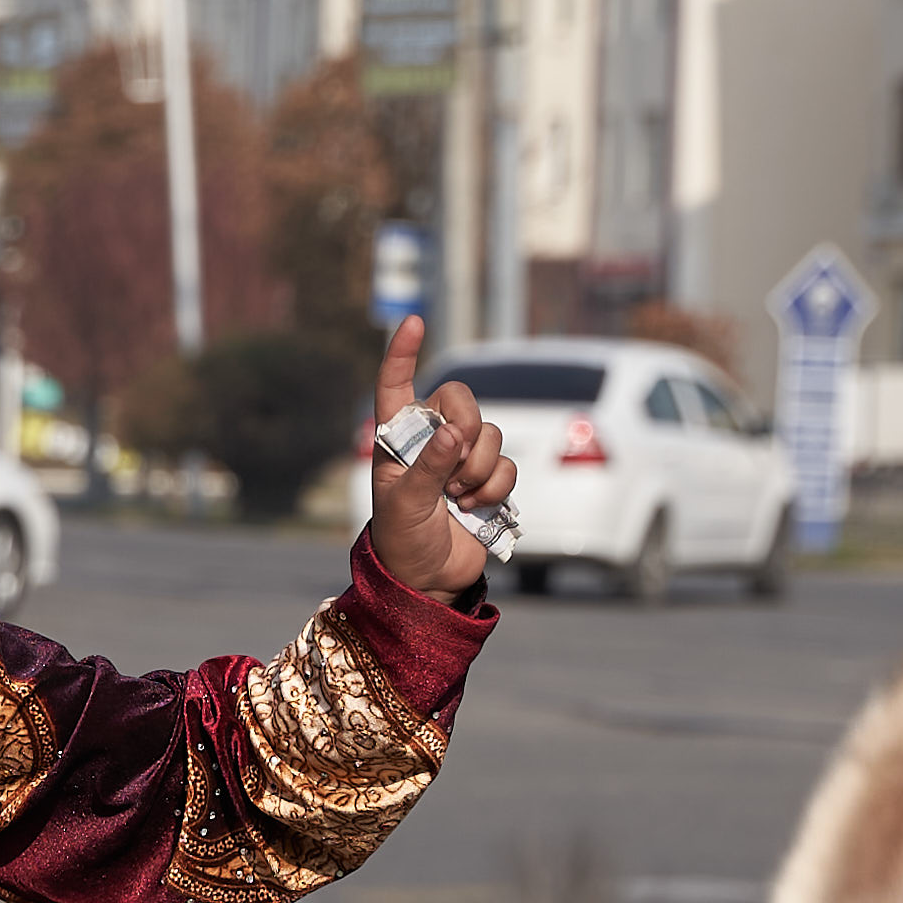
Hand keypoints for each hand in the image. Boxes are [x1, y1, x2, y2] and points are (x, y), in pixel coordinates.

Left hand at [364, 314, 516, 598]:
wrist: (428, 580)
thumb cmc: (402, 542)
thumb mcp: (405, 505)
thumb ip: (428, 467)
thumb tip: (454, 432)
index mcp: (397, 440)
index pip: (396, 386)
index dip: (403, 354)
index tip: (414, 323)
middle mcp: (430, 440)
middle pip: (461, 399)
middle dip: (465, 429)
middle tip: (453, 470)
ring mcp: (461, 457)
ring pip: (488, 432)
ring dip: (478, 468)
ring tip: (457, 499)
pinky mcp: (488, 478)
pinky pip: (505, 463)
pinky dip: (494, 487)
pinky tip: (475, 508)